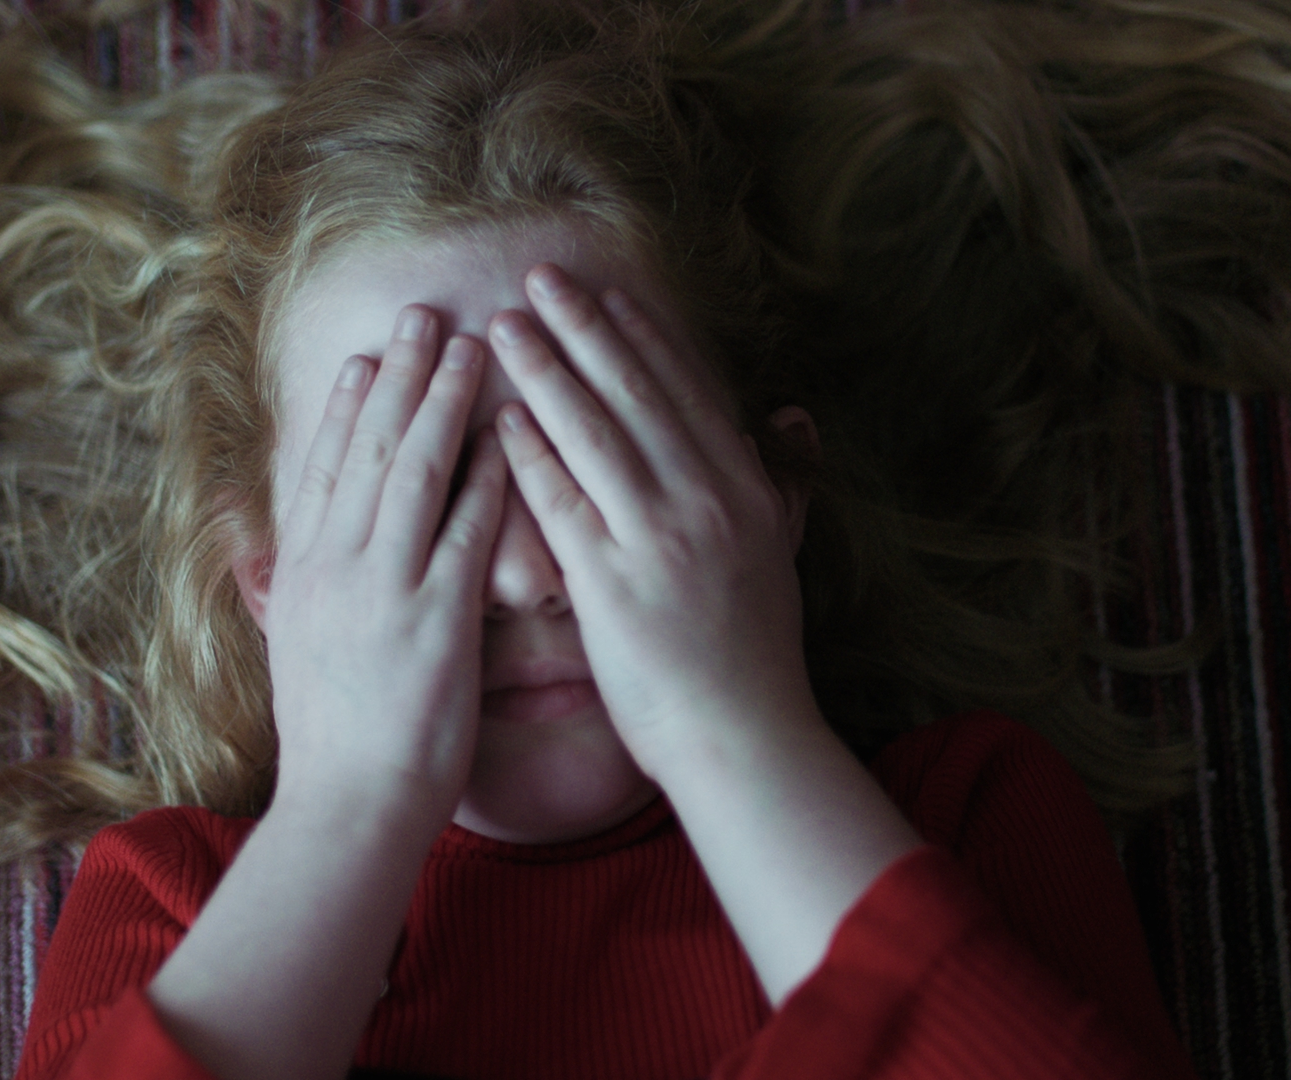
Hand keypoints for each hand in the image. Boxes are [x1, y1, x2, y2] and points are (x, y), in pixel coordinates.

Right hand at [262, 305, 508, 815]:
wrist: (346, 805)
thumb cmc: (327, 739)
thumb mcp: (285, 647)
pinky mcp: (437, 619)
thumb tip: (248, 534)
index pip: (323, 468)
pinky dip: (485, 479)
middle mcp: (337, 567)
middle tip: (426, 315)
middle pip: (367, 450)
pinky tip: (509, 436)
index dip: (349, 406)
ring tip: (472, 347)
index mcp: (302, 572)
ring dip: (444, 404)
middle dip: (400, 376)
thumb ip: (276, 582)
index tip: (370, 355)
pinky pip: (465, 533)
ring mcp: (386, 589)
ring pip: (414, 472)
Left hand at [486, 264, 815, 777]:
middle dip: (585, 329)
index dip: (646, 340)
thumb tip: (790, 417)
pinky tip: (500, 419)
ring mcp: (660, 540)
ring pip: (595, 434)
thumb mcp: (779, 554)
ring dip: (547, 372)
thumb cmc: (753, 656)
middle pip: (636, 396)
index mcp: (747, 491)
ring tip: (505, 325)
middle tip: (541, 278)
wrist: (746, 738)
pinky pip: (564, 504)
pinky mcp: (614, 584)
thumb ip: (779, 480)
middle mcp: (708, 502)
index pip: (689, 395)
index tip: (610, 294)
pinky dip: (531, 456)